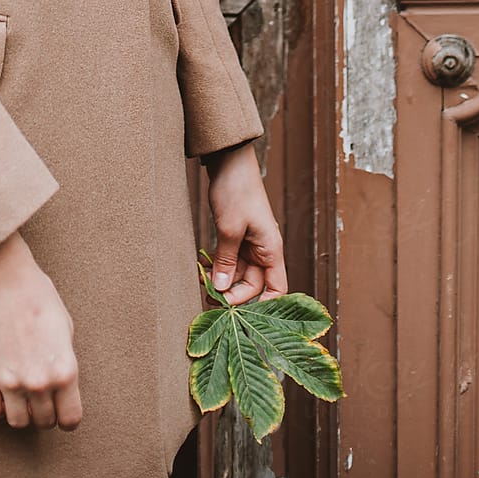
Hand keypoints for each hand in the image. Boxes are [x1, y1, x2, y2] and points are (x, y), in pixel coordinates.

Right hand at [0, 232, 82, 431]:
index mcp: (64, 370)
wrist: (3, 278)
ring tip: (21, 394)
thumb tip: (60, 384)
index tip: (62, 406)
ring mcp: (10, 381)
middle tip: (40, 394)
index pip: (70, 420)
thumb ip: (64, 362)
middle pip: (44, 421)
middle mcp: (39, 381)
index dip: (67, 415)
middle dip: (45, 411)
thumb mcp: (65, 328)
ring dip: (22, 412)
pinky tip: (2, 390)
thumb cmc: (38, 296)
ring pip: (18, 422)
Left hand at [204, 143, 286, 305]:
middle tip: (208, 298)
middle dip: (231, 294)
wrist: (229, 161)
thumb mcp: (229, 228)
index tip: (241, 315)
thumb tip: (220, 290)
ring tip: (200, 281)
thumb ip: (226, 261)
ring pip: (237, 274)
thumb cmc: (236, 191)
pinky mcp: (236, 238)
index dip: (265, 306)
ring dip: (220, 280)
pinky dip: (216, 267)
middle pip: (252, 286)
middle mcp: (263, 250)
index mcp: (271, 250)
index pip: (277, 290)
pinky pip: (228, 261)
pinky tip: (202, 268)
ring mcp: (249, 244)